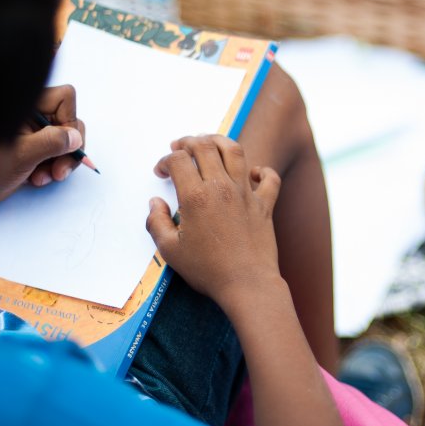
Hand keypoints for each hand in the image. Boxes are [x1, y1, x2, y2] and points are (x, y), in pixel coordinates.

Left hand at [0, 85, 86, 203]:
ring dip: (60, 161)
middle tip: (60, 173)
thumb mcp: (22, 154)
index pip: (65, 98)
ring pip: (66, 138)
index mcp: (25, 105)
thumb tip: (76, 137)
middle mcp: (31, 113)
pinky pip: (56, 151)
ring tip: (44, 178)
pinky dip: (52, 167)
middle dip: (68, 149)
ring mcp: (33, 129)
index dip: (70, 121)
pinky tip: (37, 178)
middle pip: (68, 120)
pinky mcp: (33, 145)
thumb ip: (52, 142)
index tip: (65, 146)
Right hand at [147, 136, 282, 306]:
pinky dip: (262, 170)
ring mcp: (246, 194)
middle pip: (205, 147)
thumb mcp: (170, 251)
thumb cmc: (208, 270)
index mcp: (196, 197)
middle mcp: (221, 188)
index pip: (178, 161)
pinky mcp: (265, 204)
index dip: (165, 161)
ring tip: (209, 143)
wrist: (247, 284)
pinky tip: (252, 173)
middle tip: (179, 147)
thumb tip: (155, 204)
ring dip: (220, 141)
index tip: (161, 172)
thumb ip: (156, 223)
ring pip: (235, 151)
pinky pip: (269, 178)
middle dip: (188, 142)